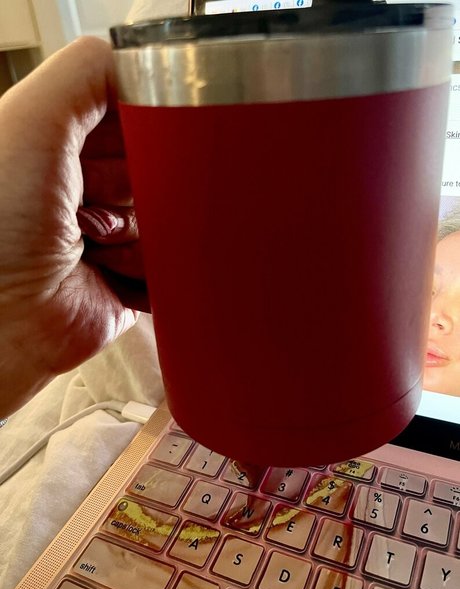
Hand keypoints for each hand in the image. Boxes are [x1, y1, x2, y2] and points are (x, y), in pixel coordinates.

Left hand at [0, 36, 148, 416]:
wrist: (3, 320)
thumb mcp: (33, 123)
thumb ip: (85, 76)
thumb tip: (139, 60)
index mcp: (65, 146)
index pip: (135, 118)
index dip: (144, 127)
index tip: (139, 140)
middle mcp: (89, 188)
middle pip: (160, 168)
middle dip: (140, 185)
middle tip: (93, 201)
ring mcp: (113, 236)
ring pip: (169, 218)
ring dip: (136, 233)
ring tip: (91, 245)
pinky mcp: (132, 279)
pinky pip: (171, 264)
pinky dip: (150, 271)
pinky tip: (108, 274)